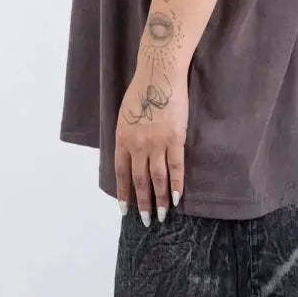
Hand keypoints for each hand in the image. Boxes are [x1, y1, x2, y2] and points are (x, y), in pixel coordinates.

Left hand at [114, 58, 187, 224]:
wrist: (159, 74)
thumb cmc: (140, 90)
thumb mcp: (124, 114)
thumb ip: (127, 136)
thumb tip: (130, 155)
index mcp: (122, 139)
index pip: (121, 173)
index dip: (124, 193)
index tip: (125, 211)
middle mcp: (138, 145)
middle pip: (140, 180)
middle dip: (142, 203)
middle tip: (145, 221)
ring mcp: (157, 143)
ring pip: (157, 178)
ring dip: (159, 200)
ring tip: (161, 215)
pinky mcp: (175, 139)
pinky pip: (176, 167)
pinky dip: (176, 184)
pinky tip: (176, 198)